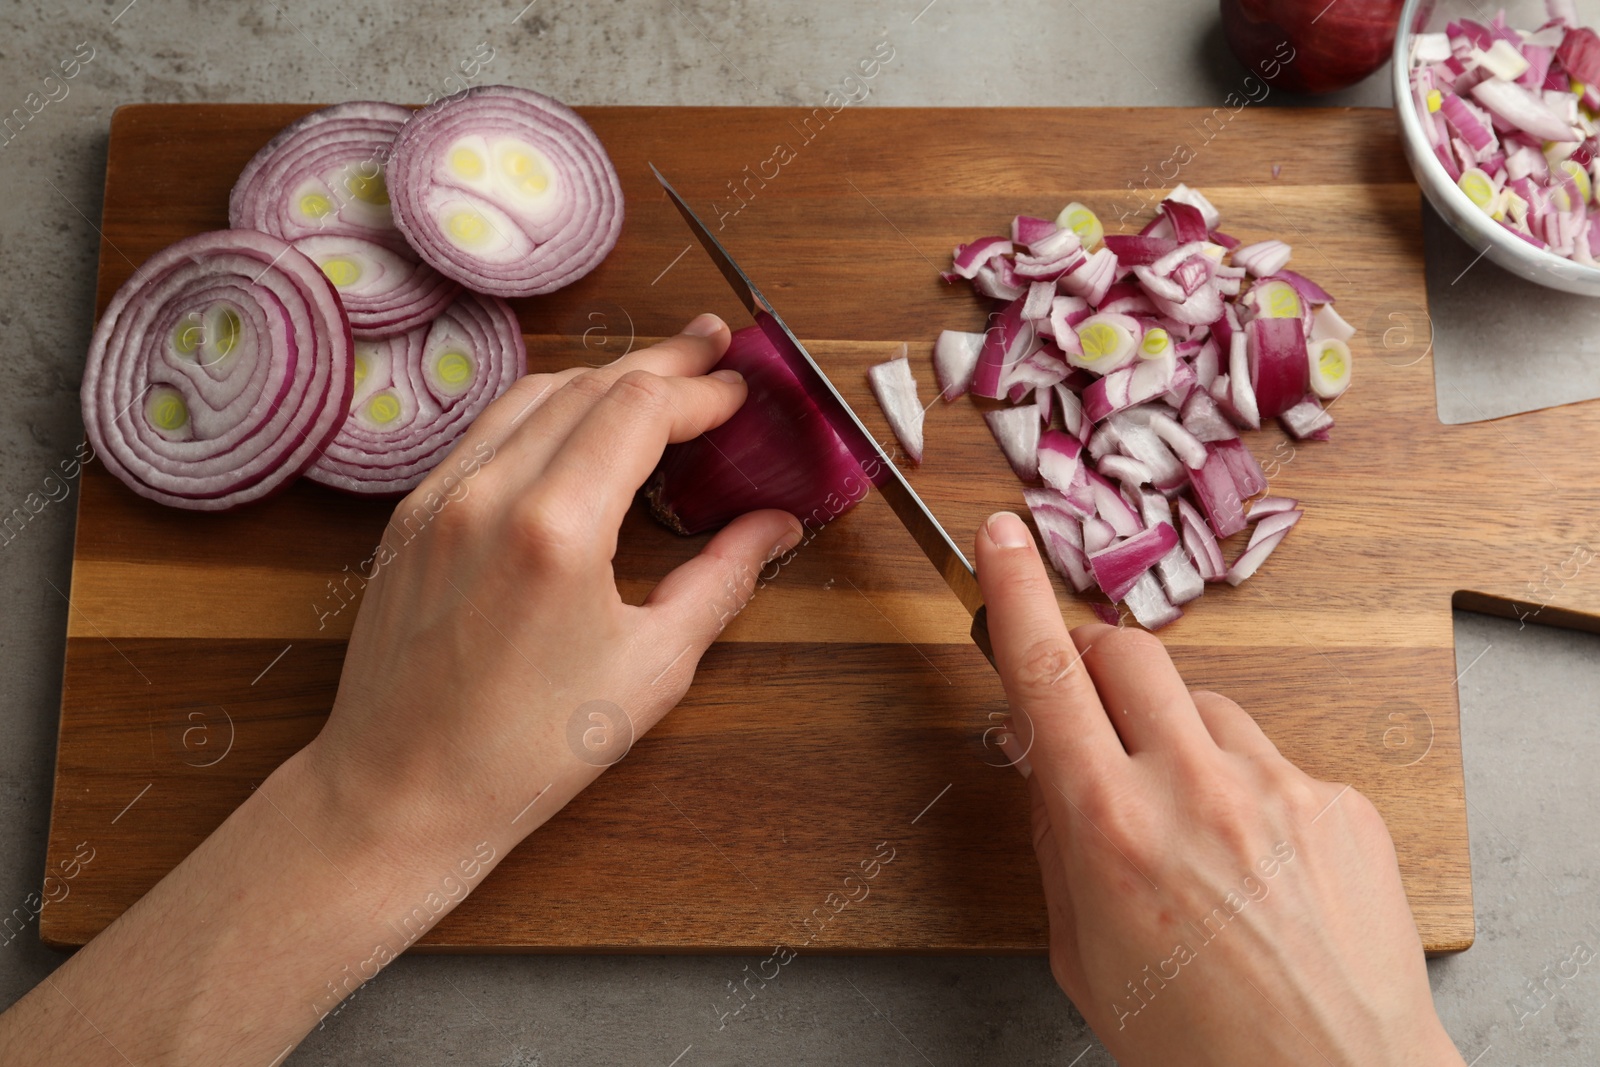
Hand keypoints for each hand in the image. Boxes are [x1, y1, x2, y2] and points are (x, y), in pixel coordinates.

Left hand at [308, 312, 802, 865]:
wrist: (400, 792)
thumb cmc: (527, 750)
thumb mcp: (651, 670)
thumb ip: (721, 580)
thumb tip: (773, 526)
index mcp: (556, 530)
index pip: (639, 409)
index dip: (700, 390)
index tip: (740, 393)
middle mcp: (489, 494)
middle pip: (589, 384)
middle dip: (661, 362)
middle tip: (714, 347)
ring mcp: (439, 498)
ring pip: (533, 395)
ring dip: (602, 375)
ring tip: (656, 373)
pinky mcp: (410, 516)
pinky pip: (487, 431)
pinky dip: (545, 409)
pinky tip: (576, 423)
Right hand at [976, 511, 1464, 1066]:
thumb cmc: (1198, 1044)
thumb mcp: (1082, 952)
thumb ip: (1056, 839)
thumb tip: (1042, 756)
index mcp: (1110, 828)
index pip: (1045, 674)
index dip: (1015, 591)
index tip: (1002, 539)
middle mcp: (1193, 788)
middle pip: (1126, 653)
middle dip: (1093, 661)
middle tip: (1088, 705)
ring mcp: (1275, 786)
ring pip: (1203, 705)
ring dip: (1175, 737)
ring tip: (1189, 827)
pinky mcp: (1336, 800)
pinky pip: (1271, 759)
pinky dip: (1245, 790)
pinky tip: (1255, 863)